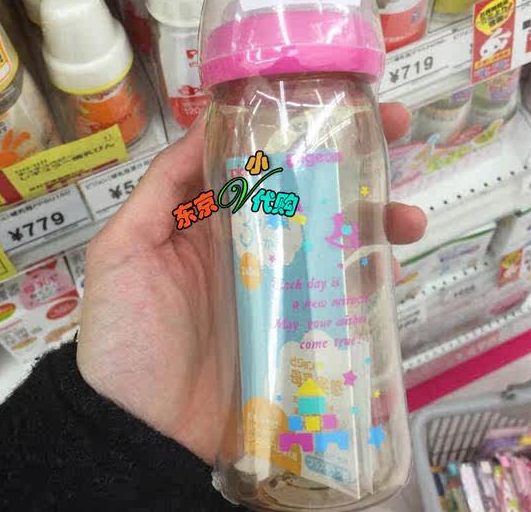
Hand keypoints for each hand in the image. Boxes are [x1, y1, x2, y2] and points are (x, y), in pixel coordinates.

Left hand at [77, 103, 426, 463]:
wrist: (141, 432)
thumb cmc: (125, 336)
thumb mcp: (124, 249)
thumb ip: (161, 187)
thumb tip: (204, 122)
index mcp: (213, 220)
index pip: (259, 161)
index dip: (294, 128)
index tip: (333, 98)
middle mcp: (252, 246)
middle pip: (308, 194)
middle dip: (352, 162)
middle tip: (391, 132)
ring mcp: (280, 290)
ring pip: (335, 242)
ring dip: (375, 222)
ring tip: (406, 218)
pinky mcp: (300, 332)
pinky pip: (341, 299)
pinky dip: (369, 281)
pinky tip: (388, 270)